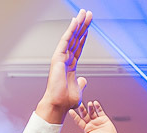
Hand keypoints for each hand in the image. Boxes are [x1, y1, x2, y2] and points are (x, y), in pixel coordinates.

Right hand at [36, 9, 92, 123]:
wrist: (59, 105)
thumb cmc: (65, 101)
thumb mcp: (78, 90)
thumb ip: (81, 84)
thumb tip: (84, 80)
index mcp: (70, 66)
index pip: (78, 47)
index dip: (83, 36)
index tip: (88, 26)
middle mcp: (65, 59)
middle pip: (76, 38)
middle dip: (82, 25)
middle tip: (88, 13)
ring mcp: (61, 58)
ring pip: (71, 37)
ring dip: (78, 24)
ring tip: (84, 13)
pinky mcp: (58, 58)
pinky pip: (65, 41)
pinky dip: (70, 30)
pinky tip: (75, 22)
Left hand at [69, 100, 118, 132]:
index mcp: (86, 128)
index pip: (79, 121)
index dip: (75, 116)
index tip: (71, 111)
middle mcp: (90, 123)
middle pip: (85, 115)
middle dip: (82, 110)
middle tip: (79, 104)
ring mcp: (97, 120)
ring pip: (92, 112)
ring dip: (90, 108)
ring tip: (90, 103)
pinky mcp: (103, 118)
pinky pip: (100, 111)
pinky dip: (98, 107)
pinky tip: (95, 103)